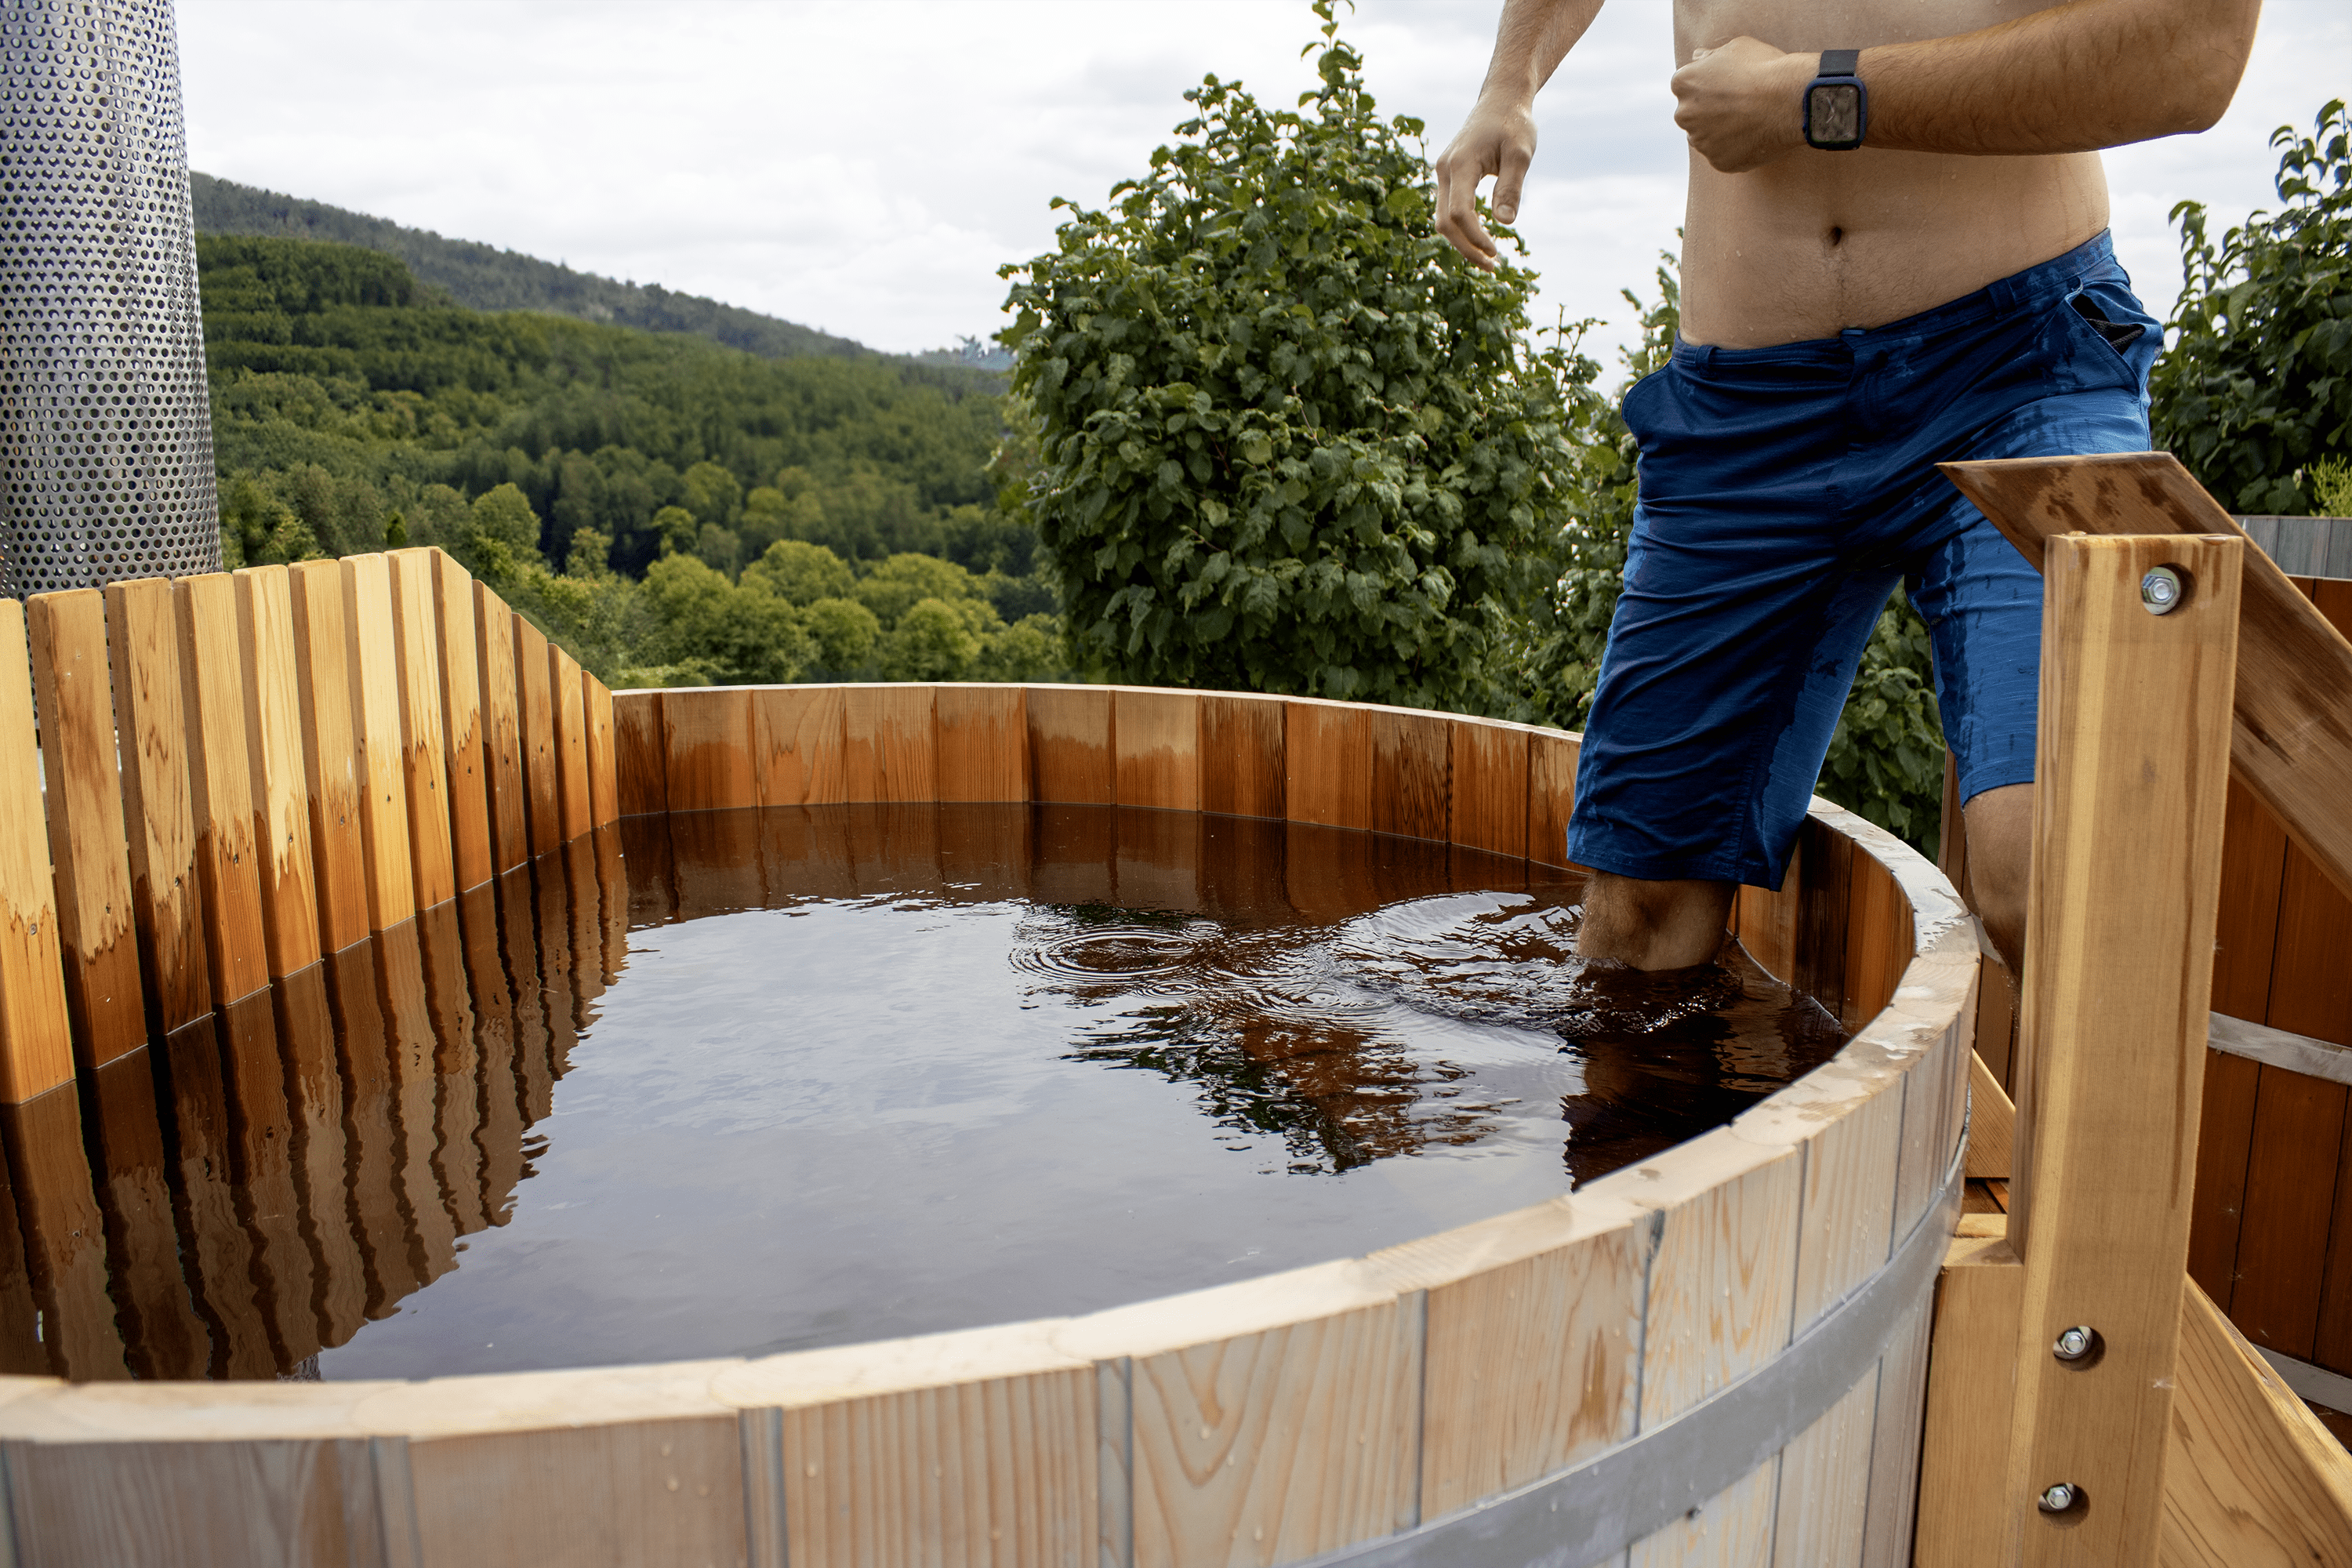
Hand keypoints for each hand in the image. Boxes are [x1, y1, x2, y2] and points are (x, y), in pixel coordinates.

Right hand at [1434, 94, 1537, 269]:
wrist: (1500, 100)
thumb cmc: (1514, 123)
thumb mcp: (1521, 154)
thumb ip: (1511, 187)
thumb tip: (1504, 223)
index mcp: (1460, 164)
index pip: (1460, 213)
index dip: (1475, 238)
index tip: (1496, 253)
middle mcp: (1444, 169)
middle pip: (1445, 222)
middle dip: (1466, 248)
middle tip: (1492, 267)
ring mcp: (1443, 173)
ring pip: (1443, 219)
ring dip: (1462, 242)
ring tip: (1489, 259)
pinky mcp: (1448, 175)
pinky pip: (1448, 209)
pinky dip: (1462, 229)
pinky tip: (1480, 239)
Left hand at [1671, 37, 1811, 172]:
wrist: (1791, 99)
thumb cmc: (1765, 68)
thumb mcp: (1736, 48)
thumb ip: (1711, 56)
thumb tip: (1698, 58)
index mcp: (1683, 83)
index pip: (1687, 86)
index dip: (1710, 85)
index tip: (1729, 85)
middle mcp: (1684, 114)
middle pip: (1692, 114)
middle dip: (1710, 110)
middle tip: (1740, 104)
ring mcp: (1701, 141)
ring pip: (1706, 137)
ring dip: (1721, 131)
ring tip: (1749, 120)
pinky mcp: (1718, 162)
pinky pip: (1724, 155)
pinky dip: (1736, 149)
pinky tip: (1755, 136)